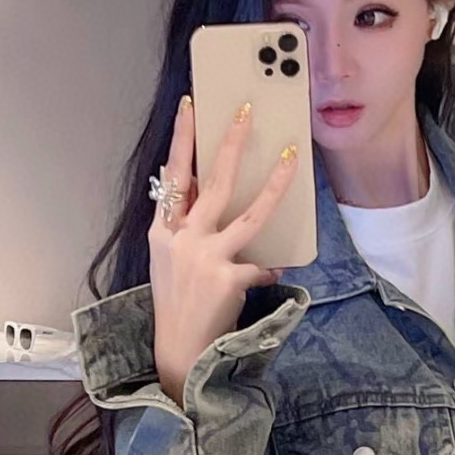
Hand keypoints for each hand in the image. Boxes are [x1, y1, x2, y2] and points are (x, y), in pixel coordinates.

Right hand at [149, 96, 297, 405]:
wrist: (179, 349)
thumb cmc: (177, 301)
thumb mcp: (167, 259)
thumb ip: (182, 226)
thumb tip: (204, 191)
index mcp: (163, 231)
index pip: (173, 176)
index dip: (181, 139)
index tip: (189, 105)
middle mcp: (182, 239)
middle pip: (213, 181)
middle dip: (231, 142)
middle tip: (247, 110)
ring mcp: (206, 257)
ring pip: (249, 213)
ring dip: (273, 185)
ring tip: (290, 159)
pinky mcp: (229, 278)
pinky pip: (262, 264)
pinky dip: (270, 267)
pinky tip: (273, 271)